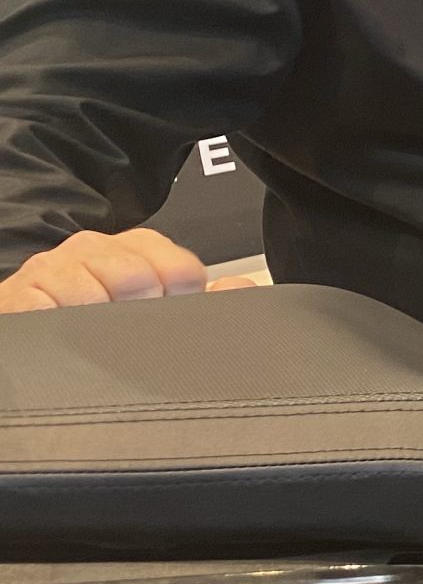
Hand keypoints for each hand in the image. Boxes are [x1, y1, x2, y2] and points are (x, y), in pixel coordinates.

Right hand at [0, 227, 249, 312]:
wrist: (32, 324)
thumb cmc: (100, 320)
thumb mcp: (158, 307)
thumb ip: (207, 300)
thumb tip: (240, 289)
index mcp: (138, 248)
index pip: (183, 269)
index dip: (182, 300)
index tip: (168, 312)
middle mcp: (96, 248)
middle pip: (138, 277)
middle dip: (139, 314)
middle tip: (125, 329)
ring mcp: (55, 267)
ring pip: (94, 294)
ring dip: (98, 325)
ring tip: (93, 335)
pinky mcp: (20, 292)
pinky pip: (47, 308)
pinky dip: (59, 326)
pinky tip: (62, 334)